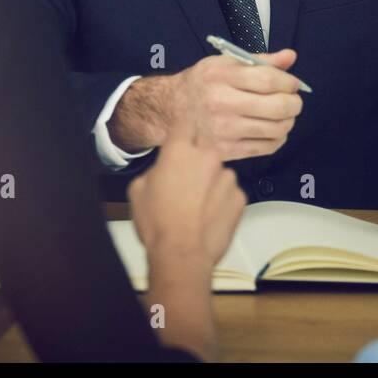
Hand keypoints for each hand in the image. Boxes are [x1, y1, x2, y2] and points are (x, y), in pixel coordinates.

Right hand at [109, 49, 303, 160]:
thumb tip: (290, 57)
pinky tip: (273, 130)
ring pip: (275, 129)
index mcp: (221, 76)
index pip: (269, 80)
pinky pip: (266, 147)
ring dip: (288, 122)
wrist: (170, 110)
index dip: (289, 82)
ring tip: (284, 115)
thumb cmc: (201, 84)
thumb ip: (259, 60)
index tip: (293, 84)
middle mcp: (221, 103)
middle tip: (294, 101)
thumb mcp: (224, 63)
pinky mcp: (226, 150)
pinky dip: (278, 139)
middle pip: (277, 107)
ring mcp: (223, 130)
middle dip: (294, 104)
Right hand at [127, 130, 244, 360]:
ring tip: (196, 204)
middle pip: (205, 144)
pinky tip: (209, 215)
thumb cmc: (155, 222)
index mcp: (180, 150)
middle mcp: (208, 156)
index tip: (181, 137)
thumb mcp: (137, 189)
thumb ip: (155, 169)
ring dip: (210, 179)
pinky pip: (229, 191)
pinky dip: (221, 199)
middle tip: (186, 175)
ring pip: (219, 170)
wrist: (182, 254)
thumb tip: (165, 168)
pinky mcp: (240, 196)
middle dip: (197, 154)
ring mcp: (228, 176)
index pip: (184, 123)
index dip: (181, 130)